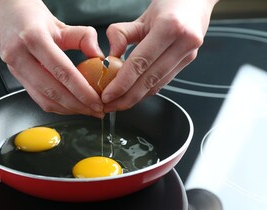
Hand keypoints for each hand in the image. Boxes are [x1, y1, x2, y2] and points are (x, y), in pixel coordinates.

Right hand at [0, 0, 104, 117]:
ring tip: (87, 110)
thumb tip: (99, 57)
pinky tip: (71, 105)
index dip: (82, 91)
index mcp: (33, 37)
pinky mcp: (15, 77)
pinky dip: (57, 105)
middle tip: (96, 110)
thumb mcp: (61, 23)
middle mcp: (19, 55)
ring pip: (44, 99)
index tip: (97, 101)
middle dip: (77, 105)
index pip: (62, 71)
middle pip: (52, 91)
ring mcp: (14, 68)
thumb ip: (83, 37)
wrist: (6, 13)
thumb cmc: (32, 17)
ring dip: (68, 109)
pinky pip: (37, 98)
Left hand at [103, 0, 218, 111]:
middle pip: (150, 79)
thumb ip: (122, 35)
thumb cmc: (168, 5)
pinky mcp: (188, 62)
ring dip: (136, 98)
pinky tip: (133, 95)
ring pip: (158, 84)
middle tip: (109, 106)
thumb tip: (110, 58)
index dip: (122, 83)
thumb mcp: (141, 16)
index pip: (141, 62)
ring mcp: (189, 54)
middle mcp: (184, 42)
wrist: (195, 2)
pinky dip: (147, 91)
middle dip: (127, 97)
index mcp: (170, 27)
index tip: (107, 95)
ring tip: (118, 104)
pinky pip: (164, 81)